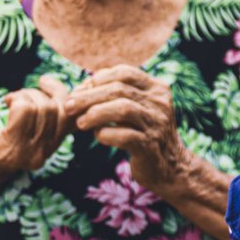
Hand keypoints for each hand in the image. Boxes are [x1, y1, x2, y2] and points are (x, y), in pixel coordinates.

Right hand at [0, 75, 69, 178]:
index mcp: (12, 152)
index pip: (26, 111)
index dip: (17, 98)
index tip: (6, 101)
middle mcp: (35, 154)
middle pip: (46, 108)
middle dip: (30, 94)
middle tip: (15, 99)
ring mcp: (49, 150)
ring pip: (61, 110)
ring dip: (44, 95)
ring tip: (27, 97)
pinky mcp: (57, 143)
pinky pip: (70, 115)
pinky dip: (62, 97)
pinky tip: (47, 88)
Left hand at [65, 65, 188, 191]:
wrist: (170, 167)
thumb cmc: (144, 133)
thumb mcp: (136, 108)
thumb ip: (116, 94)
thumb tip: (83, 86)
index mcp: (157, 89)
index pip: (125, 73)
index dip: (99, 79)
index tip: (80, 90)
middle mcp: (160, 103)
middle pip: (119, 90)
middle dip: (89, 97)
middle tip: (69, 106)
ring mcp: (157, 124)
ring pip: (122, 109)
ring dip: (95, 114)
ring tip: (80, 123)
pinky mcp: (150, 146)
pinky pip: (124, 135)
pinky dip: (106, 134)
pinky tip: (98, 137)